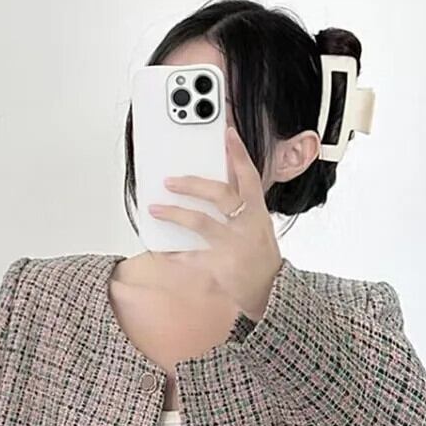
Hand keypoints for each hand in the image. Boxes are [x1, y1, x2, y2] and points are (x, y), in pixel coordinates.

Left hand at [147, 125, 282, 321]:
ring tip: (155, 209)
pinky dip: (175, 255)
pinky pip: (192, 258)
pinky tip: (161, 251)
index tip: (228, 133)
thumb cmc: (261, 258)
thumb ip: (242, 206)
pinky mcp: (221, 267)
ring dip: (175, 214)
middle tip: (170, 180)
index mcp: (257, 213)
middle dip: (193, 184)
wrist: (270, 291)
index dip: (239, 154)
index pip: (250, 177)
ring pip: (201, 223)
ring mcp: (233, 247)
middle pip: (220, 195)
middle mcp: (246, 226)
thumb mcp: (258, 228)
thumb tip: (216, 184)